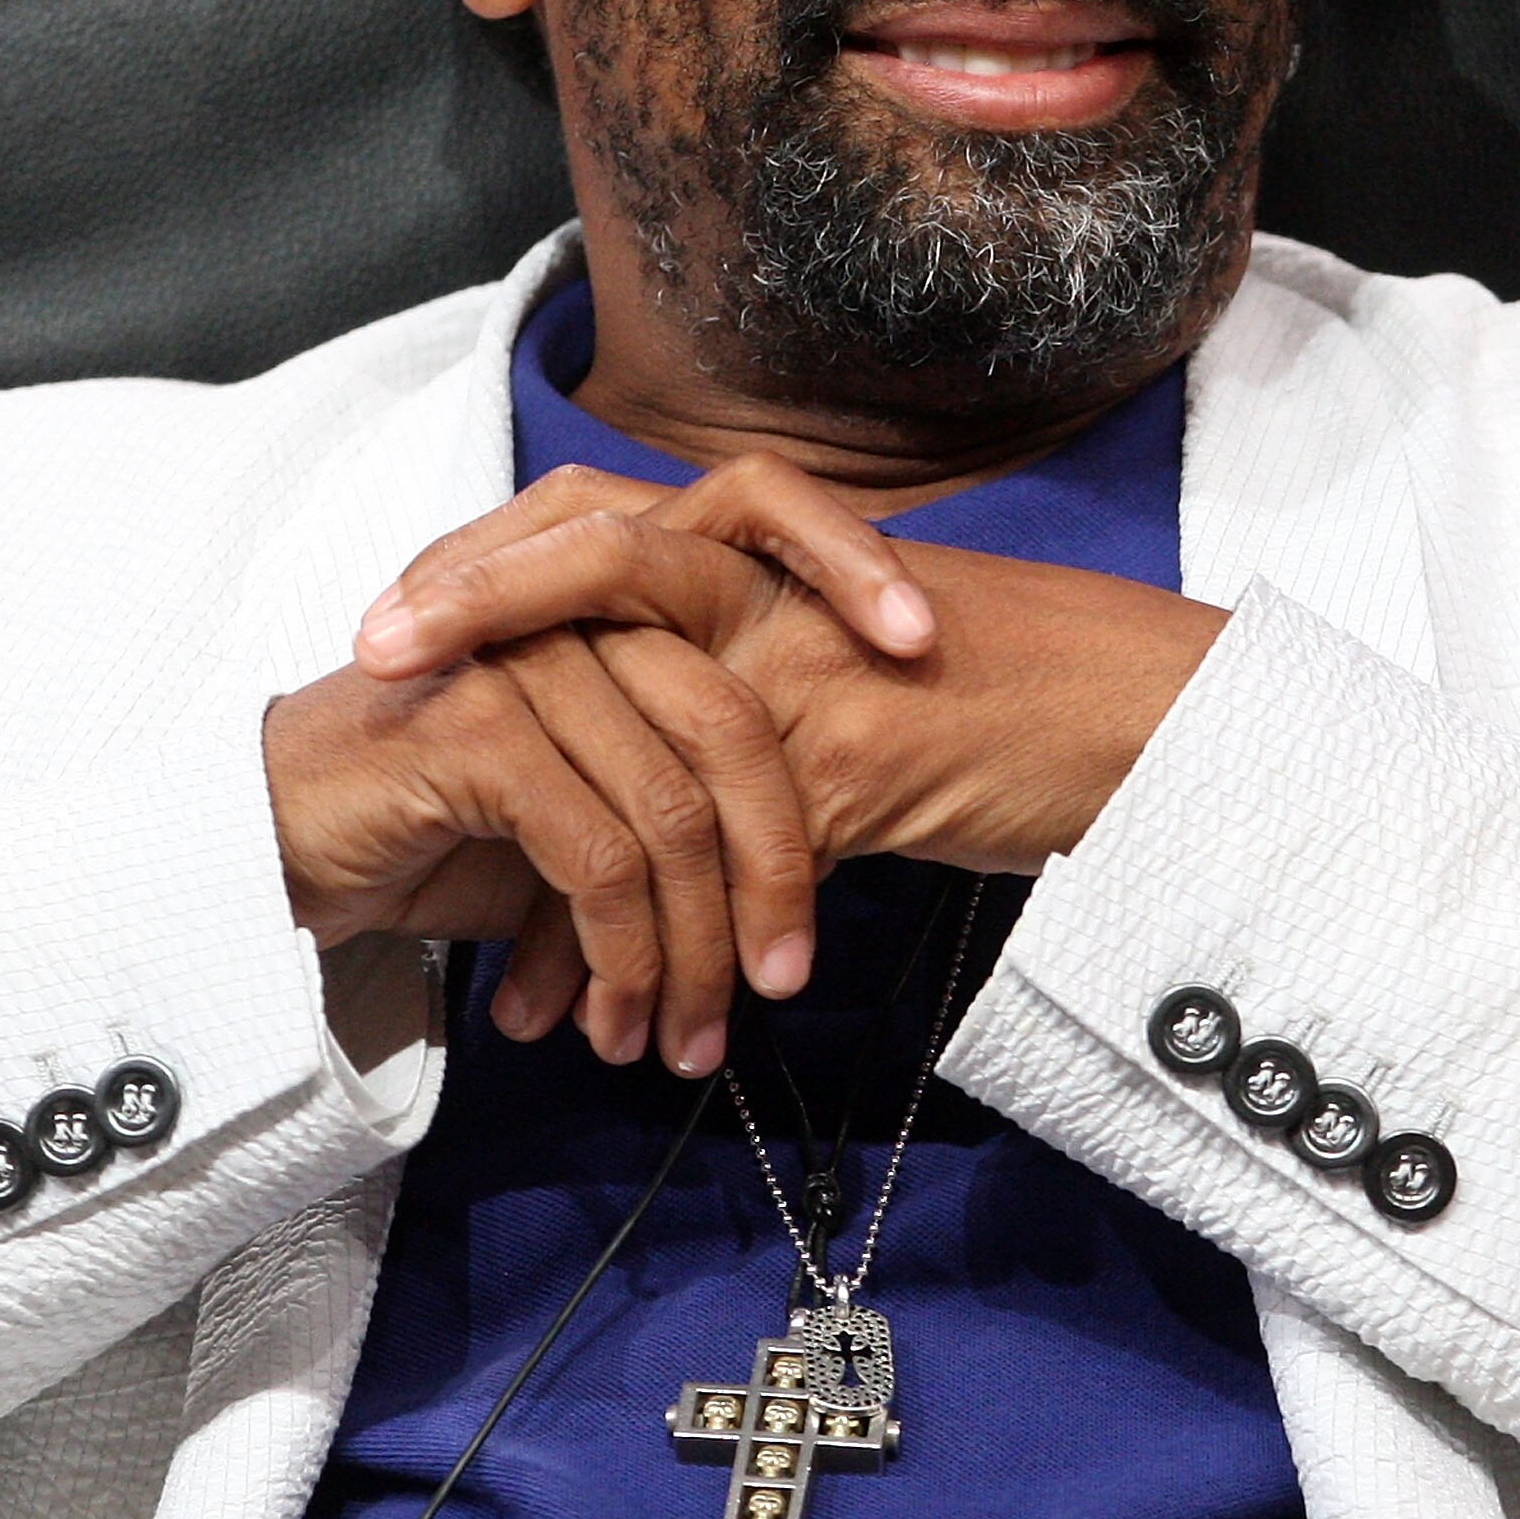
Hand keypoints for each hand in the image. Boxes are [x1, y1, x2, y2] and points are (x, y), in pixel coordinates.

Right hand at [265, 461, 938, 1075]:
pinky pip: (598, 854)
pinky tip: (617, 1019)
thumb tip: (801, 869)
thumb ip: (684, 796)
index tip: (931, 653)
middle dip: (780, 868)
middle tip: (784, 985)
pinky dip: (623, 955)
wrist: (278, 844)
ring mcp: (522, 655)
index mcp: (619, 585)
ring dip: (691, 951)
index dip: (855, 571)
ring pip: (671, 810)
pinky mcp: (474, 725)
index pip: (767, 537)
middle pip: (736, 721)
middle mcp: (576, 602)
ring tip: (690, 1044)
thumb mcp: (588, 806)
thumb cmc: (441, 823)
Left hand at [342, 455, 1229, 1059]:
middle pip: (597, 543)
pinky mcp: (858, 755)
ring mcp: (814, 664)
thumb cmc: (999, 697)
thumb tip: (598, 859)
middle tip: (377, 653)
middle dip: (476, 595)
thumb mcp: (840, 680)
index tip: (388, 621)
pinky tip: (635, 1003)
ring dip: (554, 753)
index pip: (594, 515)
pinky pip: (742, 834)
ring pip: (654, 676)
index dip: (483, 560)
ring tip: (466, 802)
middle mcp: (779, 588)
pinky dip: (683, 922)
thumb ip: (723, 726)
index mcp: (762, 555)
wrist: (1141, 717)